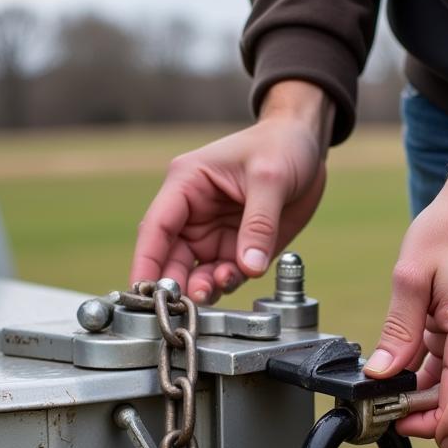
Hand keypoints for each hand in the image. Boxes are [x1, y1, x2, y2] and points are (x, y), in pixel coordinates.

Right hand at [130, 81, 333, 301]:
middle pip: (171, 258)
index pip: (156, 228)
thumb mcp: (270, 178)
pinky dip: (228, 283)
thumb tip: (248, 266)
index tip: (142, 291)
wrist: (306, 146)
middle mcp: (194, 213)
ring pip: (196, 272)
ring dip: (202, 287)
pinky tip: (239, 274)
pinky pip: (225, 275)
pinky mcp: (236, 247)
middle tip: (184, 303)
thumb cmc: (281, 144)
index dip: (146, 261)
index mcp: (187, 184)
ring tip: (218, 286)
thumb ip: (259, 224)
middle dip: (174, 283)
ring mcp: (214, 233)